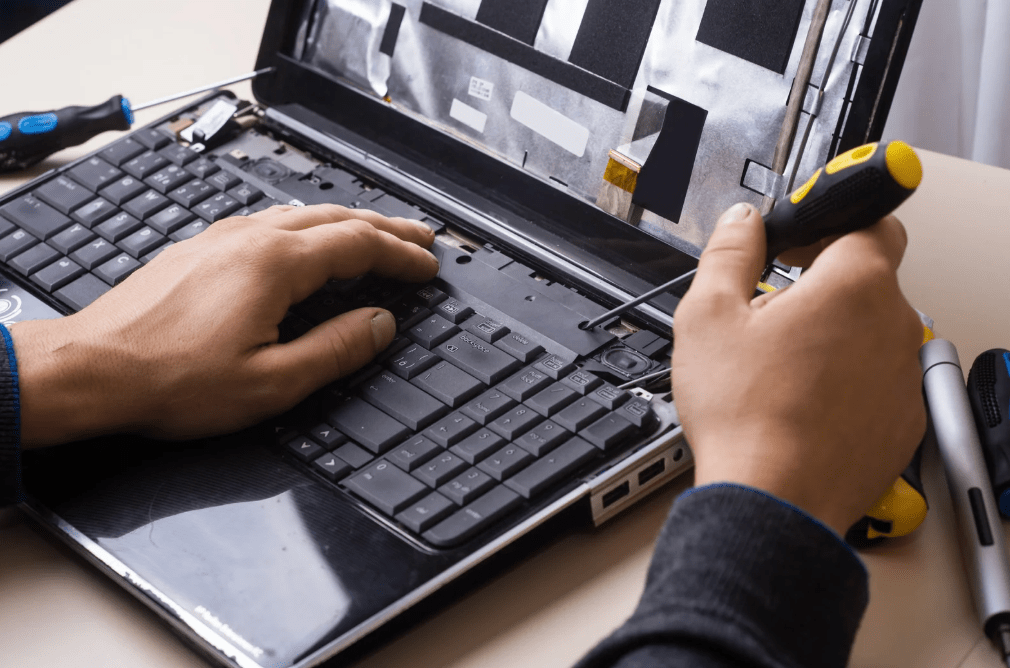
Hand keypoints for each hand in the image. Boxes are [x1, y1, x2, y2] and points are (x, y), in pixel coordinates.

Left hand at [11, 204, 439, 446]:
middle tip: (420, 237)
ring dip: (348, 223)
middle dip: (386, 228)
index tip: (428, 266)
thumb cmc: (171, 380)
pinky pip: (270, 224)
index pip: (359, 245)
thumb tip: (380, 325)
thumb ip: (336, 349)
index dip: (401, 255)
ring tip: (376, 235)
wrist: (92, 369)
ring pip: (302, 216)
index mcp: (275, 264)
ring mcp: (221, 238)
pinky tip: (307, 243)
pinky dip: (308, 229)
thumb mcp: (272, 382)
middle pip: (336, 218)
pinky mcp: (199, 249)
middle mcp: (250, 238)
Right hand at [671, 203, 925, 534]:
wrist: (773, 501)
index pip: (871, 221)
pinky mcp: (903, 421)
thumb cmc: (745, 415)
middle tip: (770, 306)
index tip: (801, 238)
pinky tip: (799, 399)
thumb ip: (729, 253)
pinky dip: (845, 380)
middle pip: (867, 279)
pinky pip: (876, 380)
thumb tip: (742, 222)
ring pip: (871, 332)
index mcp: (854, 286)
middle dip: (822, 282)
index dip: (831, 221)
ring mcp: (903, 377)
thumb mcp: (708, 315)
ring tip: (778, 364)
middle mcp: (895, 325)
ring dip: (833, 333)